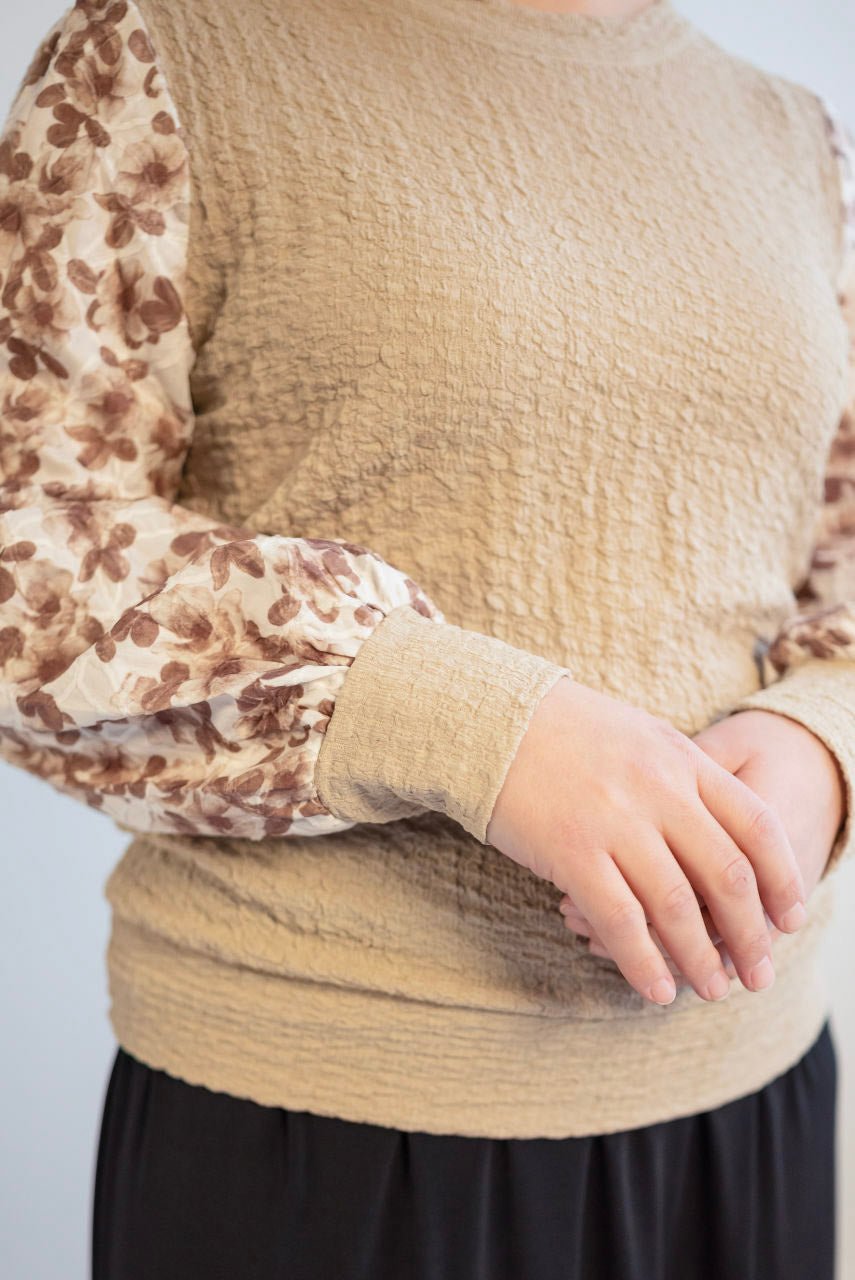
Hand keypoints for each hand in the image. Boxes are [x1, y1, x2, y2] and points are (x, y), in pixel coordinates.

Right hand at [486, 678, 806, 1006]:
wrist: (491, 716)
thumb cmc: (562, 729)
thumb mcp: (638, 735)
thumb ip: (680, 779)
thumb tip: (715, 834)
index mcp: (682, 759)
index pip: (757, 825)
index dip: (782, 879)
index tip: (790, 918)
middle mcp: (659, 790)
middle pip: (727, 874)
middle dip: (750, 934)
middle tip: (759, 973)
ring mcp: (616, 821)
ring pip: (678, 905)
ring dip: (701, 958)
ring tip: (714, 990)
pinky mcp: (572, 851)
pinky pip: (621, 919)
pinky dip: (644, 962)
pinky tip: (656, 989)